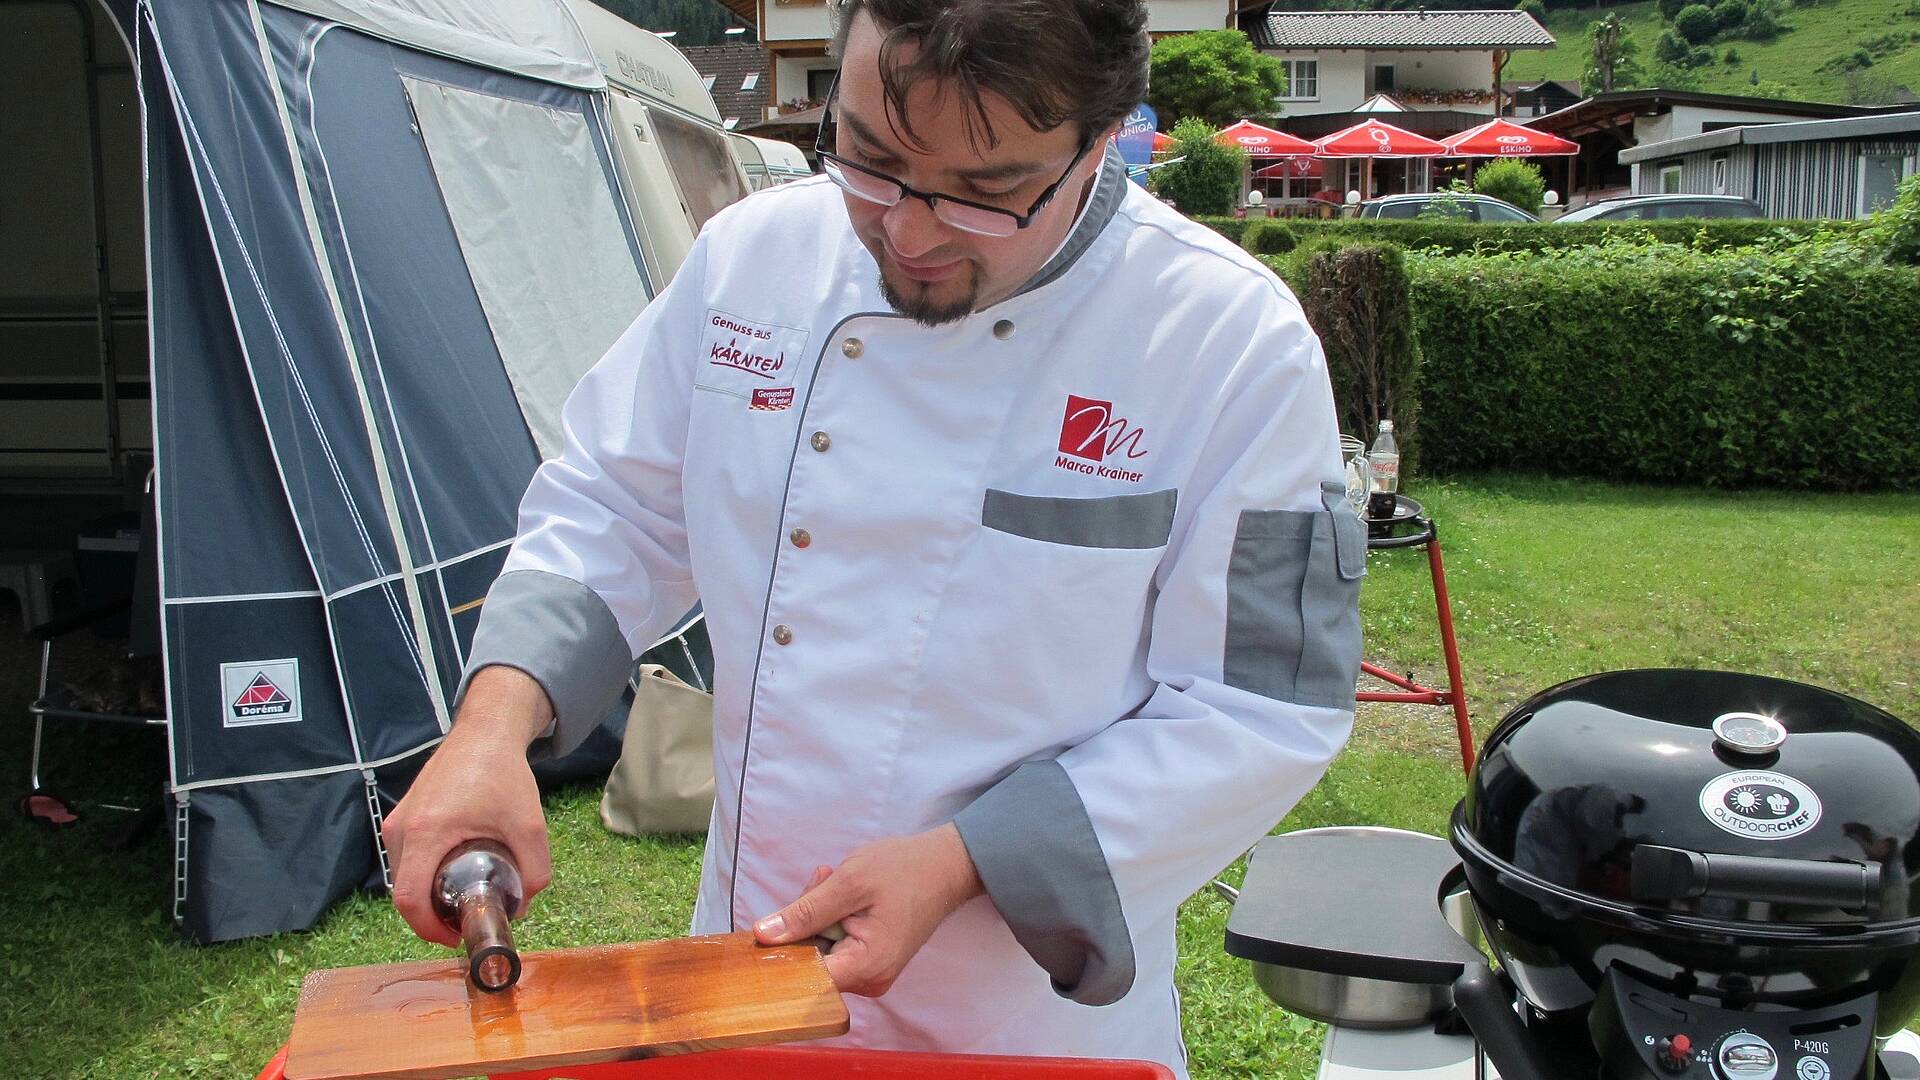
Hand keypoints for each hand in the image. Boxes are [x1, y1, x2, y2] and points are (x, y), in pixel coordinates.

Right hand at [382, 666, 555, 946]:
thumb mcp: (530, 826)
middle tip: (465, 919)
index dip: (429, 928)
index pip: (409, 899)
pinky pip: (405, 858)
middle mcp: (401, 828)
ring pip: (403, 875)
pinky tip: (452, 873)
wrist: (485, 732)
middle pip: (405, 891)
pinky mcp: (402, 815)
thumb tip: (523, 907)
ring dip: (427, 894)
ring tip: (462, 896)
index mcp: (426, 832)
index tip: (455, 935)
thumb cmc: (503, 773)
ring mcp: (398, 820)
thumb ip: (534, 871)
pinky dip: (424, 873)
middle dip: (432, 914)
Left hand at [753, 823, 983, 996]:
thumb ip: (805, 912)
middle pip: (811, 961)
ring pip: (820, 949)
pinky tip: (840, 891)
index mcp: (866, 967)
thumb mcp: (849, 884)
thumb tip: (764, 934)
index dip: (782, 952)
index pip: (805, 978)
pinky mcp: (870, 960)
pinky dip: (831, 917)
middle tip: (820, 879)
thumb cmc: (905, 870)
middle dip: (805, 919)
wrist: (946, 865)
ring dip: (818, 913)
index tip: (771, 923)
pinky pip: (835, 944)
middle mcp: (869, 980)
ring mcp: (871, 972)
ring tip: (833, 878)